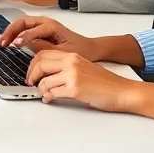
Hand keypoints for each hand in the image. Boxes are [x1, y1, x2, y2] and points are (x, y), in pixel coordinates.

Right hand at [0, 16, 97, 57]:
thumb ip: (45, 48)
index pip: (32, 29)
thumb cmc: (81, 49)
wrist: (91, 48)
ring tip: (2, 42)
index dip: (22, 37)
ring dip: (11, 32)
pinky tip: (10, 42)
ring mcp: (42, 25)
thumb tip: (28, 46)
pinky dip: (15, 34)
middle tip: (2, 42)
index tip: (14, 44)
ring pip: (21, 24)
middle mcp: (45, 22)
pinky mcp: (41, 31)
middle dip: (11, 31)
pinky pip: (24, 29)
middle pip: (22, 22)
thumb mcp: (63, 52)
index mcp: (52, 26)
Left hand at [25, 50, 142, 110]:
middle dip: (31, 75)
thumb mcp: (84, 67)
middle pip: (40, 64)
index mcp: (73, 56)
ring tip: (43, 93)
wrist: (123, 91)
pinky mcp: (75, 89)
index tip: (31, 72)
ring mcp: (73, 76)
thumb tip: (48, 74)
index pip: (44, 54)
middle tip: (30, 83)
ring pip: (44, 81)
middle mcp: (71, 63)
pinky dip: (48, 97)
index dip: (33, 64)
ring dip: (40, 89)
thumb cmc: (107, 83)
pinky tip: (49, 99)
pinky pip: (53, 93)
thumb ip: (67, 67)